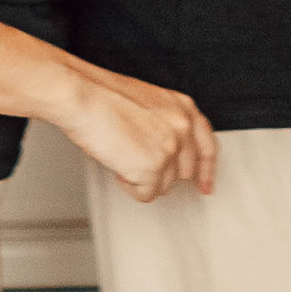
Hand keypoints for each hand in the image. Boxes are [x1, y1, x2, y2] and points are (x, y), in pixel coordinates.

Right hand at [58, 63, 216, 201]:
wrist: (83, 96)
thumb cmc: (102, 96)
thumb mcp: (148, 102)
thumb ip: (167, 124)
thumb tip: (165, 149)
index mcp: (183, 107)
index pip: (207, 146)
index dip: (206, 170)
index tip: (205, 185)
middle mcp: (182, 127)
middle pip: (183, 172)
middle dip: (161, 173)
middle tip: (136, 161)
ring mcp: (170, 148)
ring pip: (163, 185)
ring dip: (141, 176)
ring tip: (122, 152)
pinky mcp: (153, 168)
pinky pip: (146, 194)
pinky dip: (129, 185)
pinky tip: (118, 163)